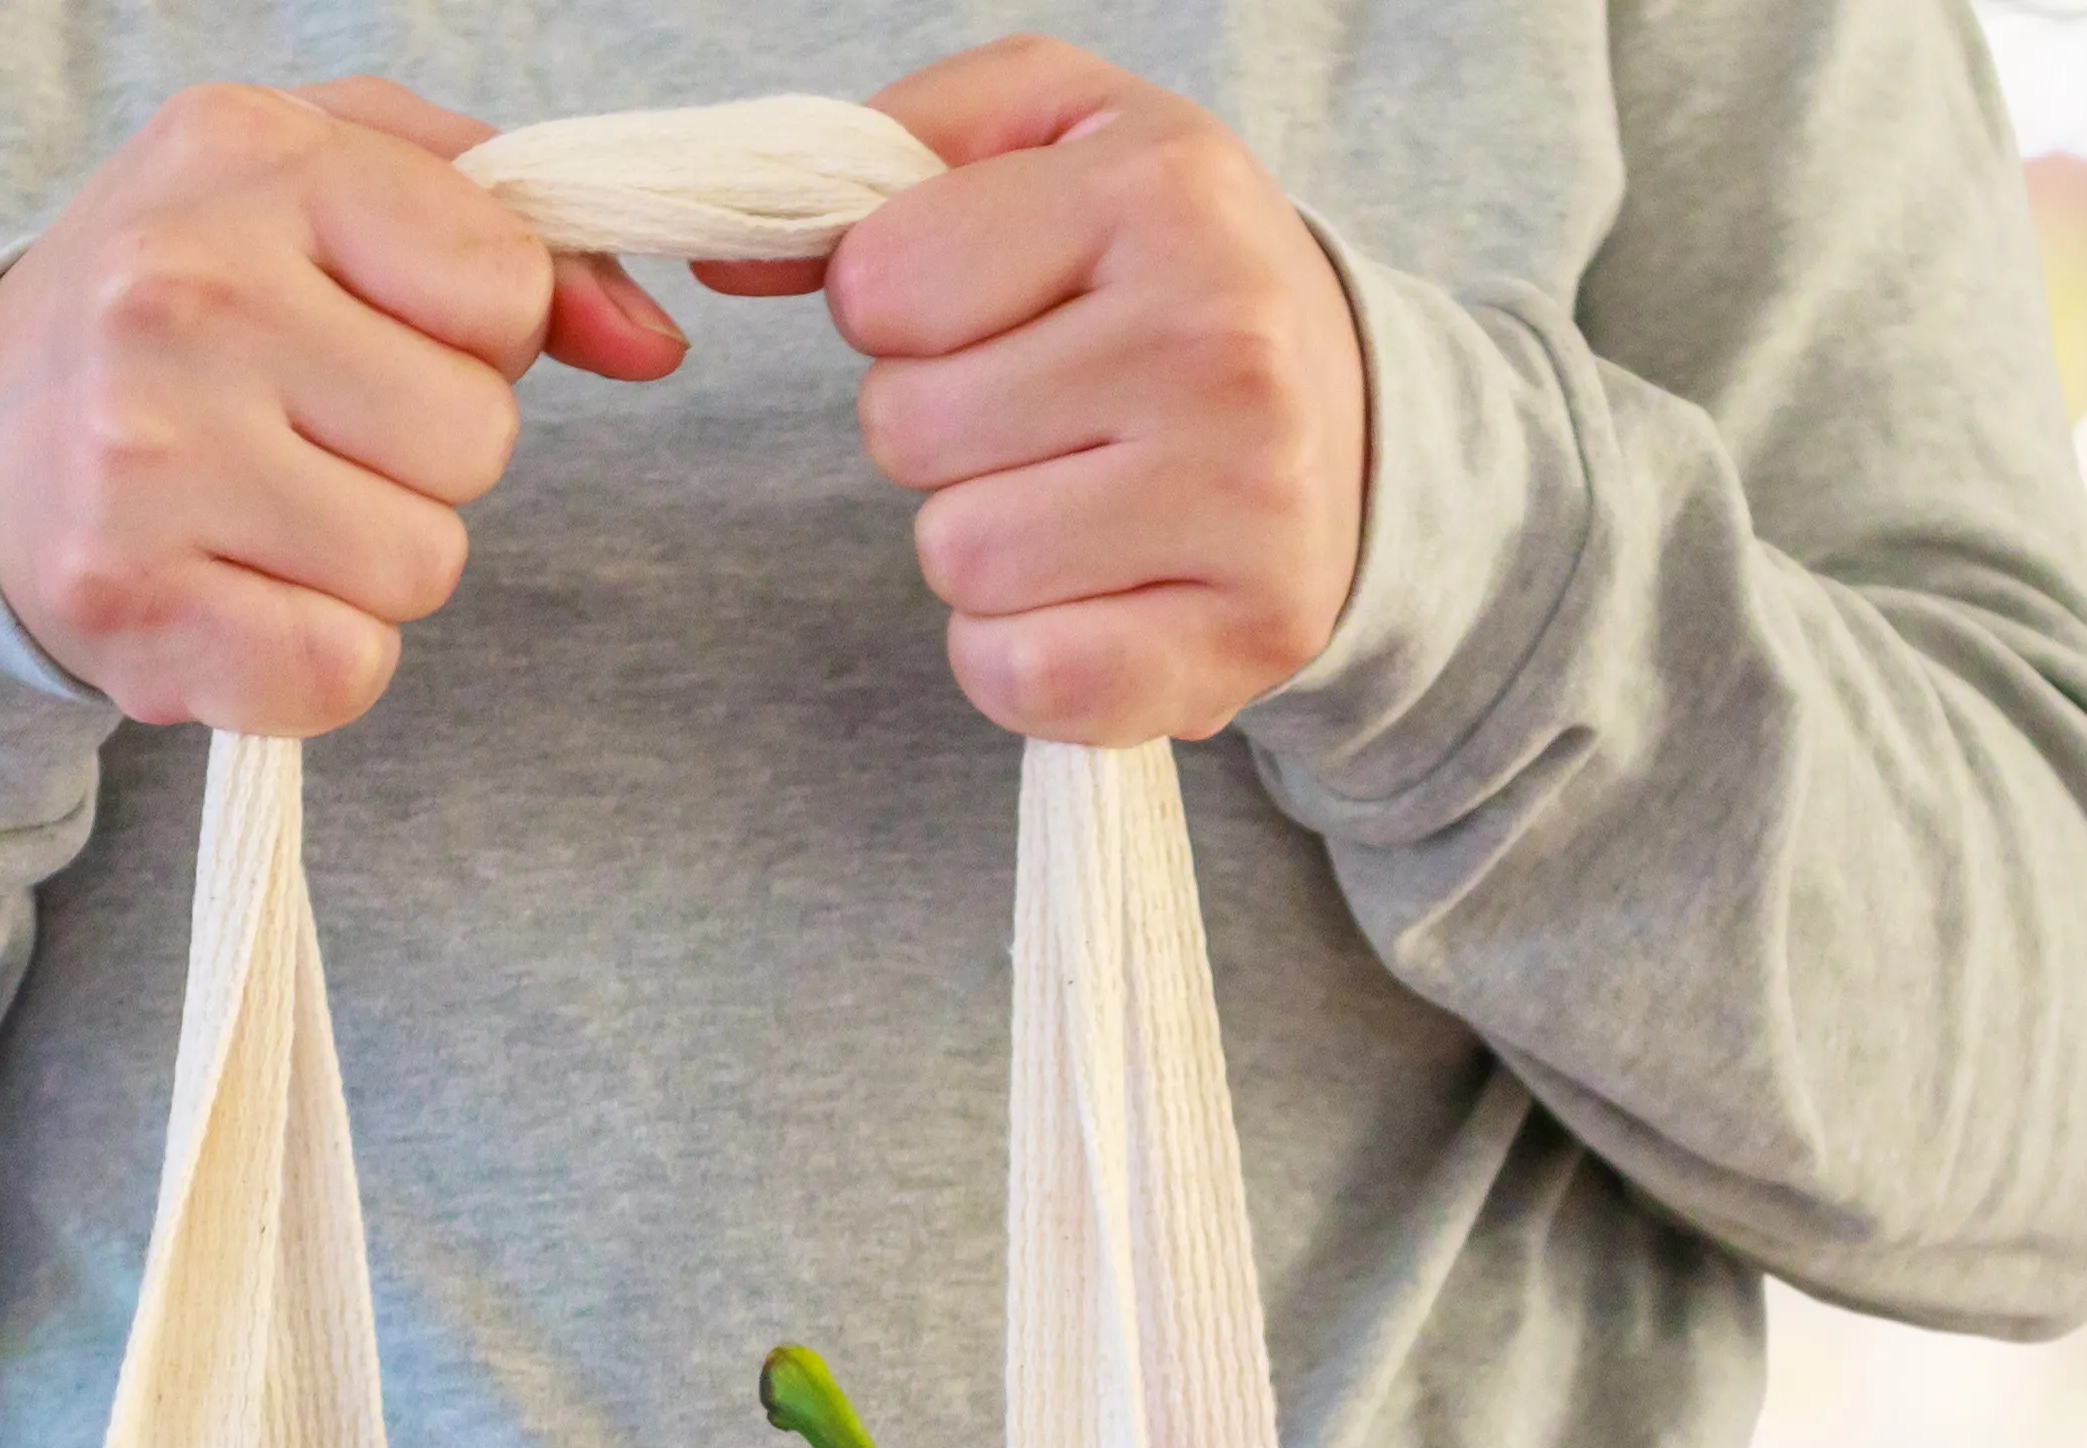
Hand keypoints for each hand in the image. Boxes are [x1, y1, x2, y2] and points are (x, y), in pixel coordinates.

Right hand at [0, 81, 690, 734]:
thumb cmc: (188, 304)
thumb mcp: (328, 191)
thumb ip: (511, 227)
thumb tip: (652, 342)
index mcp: (247, 156)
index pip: (505, 284)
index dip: (478, 331)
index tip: (377, 331)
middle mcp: (183, 295)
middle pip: (477, 439)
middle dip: (423, 454)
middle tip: (307, 431)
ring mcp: (144, 457)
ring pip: (424, 566)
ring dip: (372, 557)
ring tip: (265, 506)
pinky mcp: (128, 604)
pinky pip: (347, 669)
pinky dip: (318, 656)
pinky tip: (239, 591)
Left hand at [699, 40, 1369, 744]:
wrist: (1355, 406)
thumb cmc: (1162, 263)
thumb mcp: (1051, 132)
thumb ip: (880, 153)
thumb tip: (730, 260)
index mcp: (1162, 191)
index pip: (881, 284)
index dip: (896, 304)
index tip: (981, 306)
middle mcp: (1221, 340)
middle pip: (906, 429)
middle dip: (938, 424)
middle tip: (1042, 407)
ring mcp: (1250, 498)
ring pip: (959, 557)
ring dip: (981, 537)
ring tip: (1077, 489)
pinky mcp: (1251, 635)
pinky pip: (1020, 677)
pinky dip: (1018, 653)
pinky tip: (1091, 590)